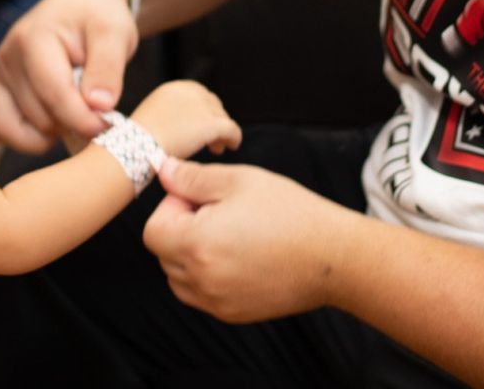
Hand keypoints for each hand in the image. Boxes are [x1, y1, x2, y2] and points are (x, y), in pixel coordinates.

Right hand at [0, 0, 139, 152]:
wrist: (81, 1)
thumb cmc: (97, 15)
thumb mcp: (113, 32)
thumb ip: (108, 68)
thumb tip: (99, 107)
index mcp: (34, 40)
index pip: (55, 95)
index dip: (83, 119)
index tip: (107, 124)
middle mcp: (8, 58)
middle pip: (36, 116)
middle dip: (69, 124)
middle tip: (94, 111)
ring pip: (9, 129)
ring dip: (43, 135)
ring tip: (70, 118)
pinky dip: (10, 136)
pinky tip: (39, 131)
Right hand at [130, 80, 241, 160]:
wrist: (138, 147)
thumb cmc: (139, 139)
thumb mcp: (153, 115)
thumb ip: (169, 113)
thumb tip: (179, 124)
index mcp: (175, 88)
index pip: (198, 95)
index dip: (202, 111)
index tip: (199, 126)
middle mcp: (191, 92)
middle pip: (212, 104)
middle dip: (212, 120)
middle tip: (211, 139)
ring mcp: (203, 107)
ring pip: (222, 117)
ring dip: (221, 132)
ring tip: (216, 147)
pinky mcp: (212, 124)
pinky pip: (231, 130)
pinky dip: (233, 138)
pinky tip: (231, 146)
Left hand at [143, 158, 357, 322]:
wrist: (331, 256)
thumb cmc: (289, 212)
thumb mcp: (239, 181)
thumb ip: (192, 178)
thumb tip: (160, 168)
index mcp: (196, 244)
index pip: (153, 230)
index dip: (172, 208)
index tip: (203, 199)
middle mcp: (201, 279)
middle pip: (163, 253)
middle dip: (180, 229)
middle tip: (219, 213)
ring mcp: (216, 302)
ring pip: (178, 277)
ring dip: (190, 255)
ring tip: (228, 235)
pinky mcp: (231, 314)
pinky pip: (201, 295)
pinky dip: (207, 276)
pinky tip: (239, 256)